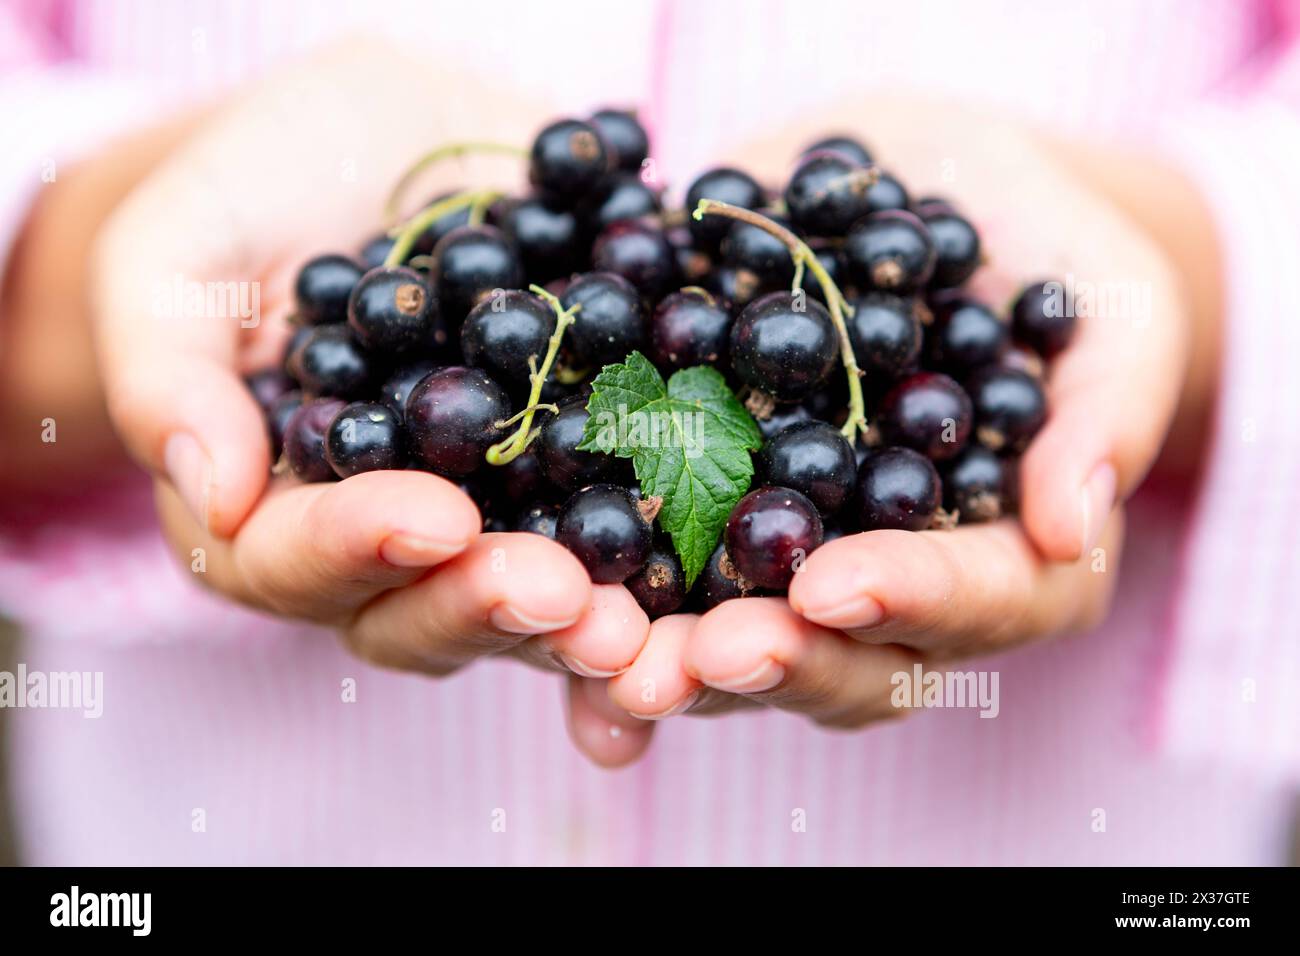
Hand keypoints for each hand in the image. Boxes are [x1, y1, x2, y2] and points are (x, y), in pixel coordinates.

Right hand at [90, 39, 650, 678]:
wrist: (390, 135)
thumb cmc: (256, 186)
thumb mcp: (178, 253)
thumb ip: (171, 370)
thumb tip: (214, 494)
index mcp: (273, 508)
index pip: (293, 563)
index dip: (359, 549)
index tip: (430, 516)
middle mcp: (387, 541)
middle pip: (424, 611)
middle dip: (488, 606)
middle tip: (556, 592)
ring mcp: (495, 521)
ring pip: (532, 604)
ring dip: (588, 625)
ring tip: (640, 623)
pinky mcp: (584, 480)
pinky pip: (629, 535)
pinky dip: (673, 574)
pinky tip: (731, 593)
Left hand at [567, 97, 1205, 764]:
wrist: (927, 185)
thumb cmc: (1048, 250)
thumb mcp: (1113, 314)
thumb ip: (1104, 416)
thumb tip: (1071, 525)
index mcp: (1005, 563)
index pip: (971, 608)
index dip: (906, 603)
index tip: (831, 587)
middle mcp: (887, 587)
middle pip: (840, 660)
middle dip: (771, 662)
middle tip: (702, 656)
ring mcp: (789, 556)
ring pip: (730, 638)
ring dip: (663, 655)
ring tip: (600, 649)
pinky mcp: (699, 503)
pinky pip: (643, 560)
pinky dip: (592, 585)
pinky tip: (528, 589)